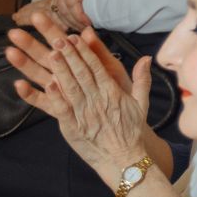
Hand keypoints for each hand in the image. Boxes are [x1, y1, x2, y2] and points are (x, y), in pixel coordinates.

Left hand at [7, 21, 151, 186]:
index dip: (86, 52)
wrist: (124, 159)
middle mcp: (98, 101)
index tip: (76, 37)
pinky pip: (63, 110)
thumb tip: (147, 58)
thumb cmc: (132, 132)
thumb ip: (143, 79)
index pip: (98, 67)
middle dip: (70, 55)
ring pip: (71, 87)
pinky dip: (56, 97)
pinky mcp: (74, 128)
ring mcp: (85, 114)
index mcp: (113, 93)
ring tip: (52, 53)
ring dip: (61, 70)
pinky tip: (49, 84)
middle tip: (59, 39)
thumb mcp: (142, 104)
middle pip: (82, 73)